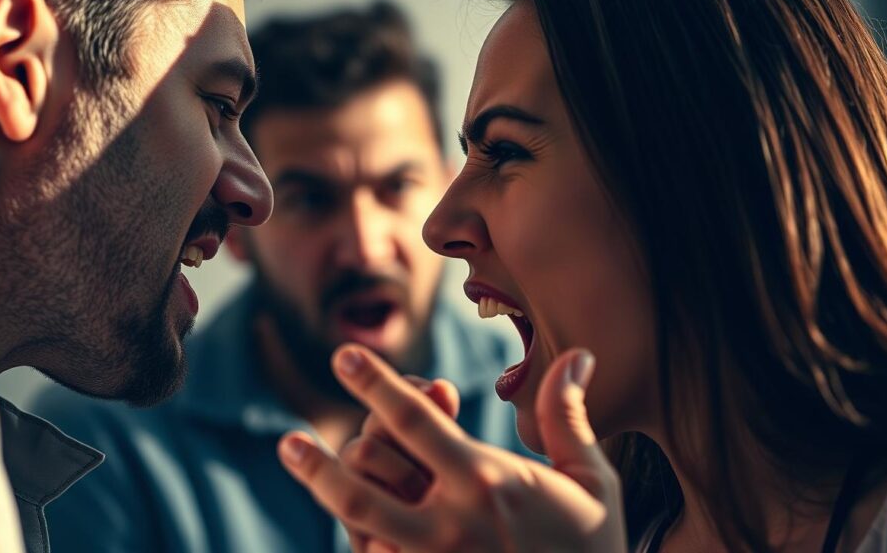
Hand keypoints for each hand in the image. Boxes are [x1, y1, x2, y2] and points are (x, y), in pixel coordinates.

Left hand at [278, 344, 625, 552]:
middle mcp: (451, 523)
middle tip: (291, 441)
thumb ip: (566, 416)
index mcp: (488, 480)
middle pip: (362, 478)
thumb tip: (578, 354)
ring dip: (326, 488)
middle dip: (318, 460)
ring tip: (299, 458)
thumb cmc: (594, 547)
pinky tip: (350, 523)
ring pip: (356, 518)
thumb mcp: (592, 481)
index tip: (342, 356)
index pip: (414, 420)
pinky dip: (359, 537)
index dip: (372, 383)